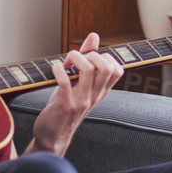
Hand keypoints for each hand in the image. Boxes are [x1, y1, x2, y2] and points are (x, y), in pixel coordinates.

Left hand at [29, 32, 121, 155]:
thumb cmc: (65, 107)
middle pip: (107, 67)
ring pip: (89, 70)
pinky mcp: (65, 104)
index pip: (118, 69)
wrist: (53, 137)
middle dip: (91, 54)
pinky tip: (54, 69)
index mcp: (100, 92)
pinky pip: (65, 80)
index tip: (88, 59)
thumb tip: (94, 35)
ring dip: (75, 58)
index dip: (104, 57)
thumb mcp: (79, 85)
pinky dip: (58, 69)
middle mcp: (94, 96)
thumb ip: (87, 60)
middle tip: (76, 59)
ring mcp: (81, 100)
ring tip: (66, 63)